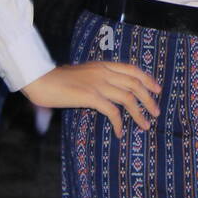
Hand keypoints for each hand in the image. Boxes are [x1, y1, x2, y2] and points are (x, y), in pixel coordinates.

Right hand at [23, 62, 161, 138]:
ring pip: (128, 97)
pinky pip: (111, 111)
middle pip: (135, 84)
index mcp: (102, 65)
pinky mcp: (90, 96)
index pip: (132, 69)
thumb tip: (104, 94)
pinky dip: (118, 123)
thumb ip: (95, 79)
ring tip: (146, 124)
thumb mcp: (81, 74)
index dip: (147, 79)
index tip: (157, 89)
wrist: (39, 79)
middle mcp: (103, 72)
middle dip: (148, 99)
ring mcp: (97, 83)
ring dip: (139, 113)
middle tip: (156, 111)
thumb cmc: (56, 80)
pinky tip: (119, 132)